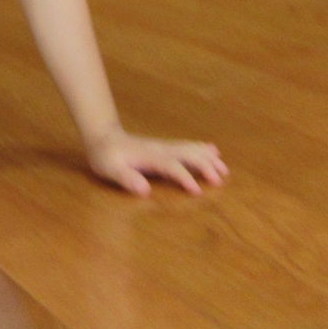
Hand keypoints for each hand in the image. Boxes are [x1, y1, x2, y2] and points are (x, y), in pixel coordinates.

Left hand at [86, 132, 228, 196]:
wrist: (103, 138)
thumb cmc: (105, 156)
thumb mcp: (109, 169)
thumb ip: (126, 179)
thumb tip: (145, 190)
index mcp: (149, 157)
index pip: (171, 166)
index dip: (184, 177)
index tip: (198, 191)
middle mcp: (161, 149)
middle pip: (187, 155)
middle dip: (205, 165)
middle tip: (220, 179)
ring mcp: (165, 147)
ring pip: (191, 149)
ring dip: (208, 158)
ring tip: (224, 169)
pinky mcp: (165, 148)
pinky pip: (188, 147)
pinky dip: (203, 148)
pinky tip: (213, 150)